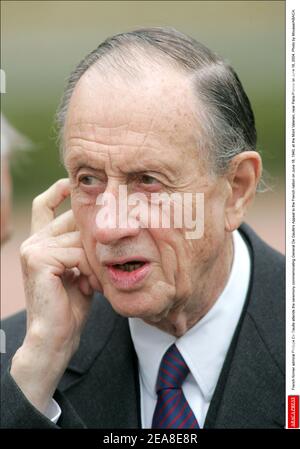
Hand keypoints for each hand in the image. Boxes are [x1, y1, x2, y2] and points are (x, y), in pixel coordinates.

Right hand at [10, 179, 101, 413]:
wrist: (55, 337)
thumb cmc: (71, 306)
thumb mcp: (80, 269)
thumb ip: (83, 247)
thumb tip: (104, 224)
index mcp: (39, 242)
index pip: (45, 204)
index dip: (60, 190)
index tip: (77, 184)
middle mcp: (32, 241)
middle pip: (72, 220)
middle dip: (93, 238)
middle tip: (101, 265)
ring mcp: (33, 248)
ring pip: (79, 238)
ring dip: (94, 260)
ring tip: (92, 282)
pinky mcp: (38, 258)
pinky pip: (77, 252)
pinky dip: (88, 268)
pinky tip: (86, 285)